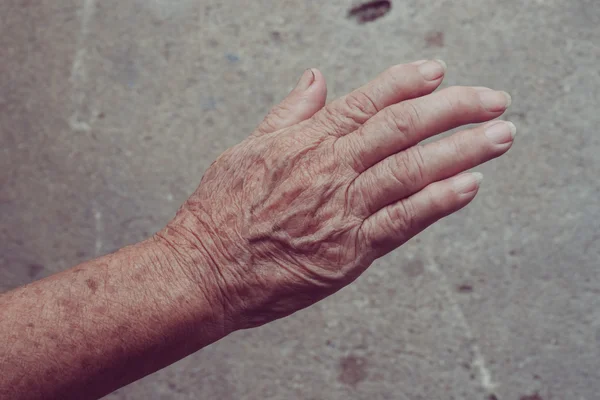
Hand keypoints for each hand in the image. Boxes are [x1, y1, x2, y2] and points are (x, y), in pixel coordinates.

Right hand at [157, 60, 513, 329]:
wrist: (205, 270)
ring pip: (412, 170)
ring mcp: (342, 210)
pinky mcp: (349, 252)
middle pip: (403, 128)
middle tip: (494, 101)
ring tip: (500, 134)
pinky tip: (470, 184)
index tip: (439, 72)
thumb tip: (316, 78)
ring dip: (462, 149)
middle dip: (454, 109)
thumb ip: (289, 113)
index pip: (368, 101)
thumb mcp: (247, 148)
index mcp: (306, 141)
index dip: (407, 83)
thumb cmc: (220, 212)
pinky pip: (402, 221)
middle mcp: (330, 168)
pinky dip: (438, 201)